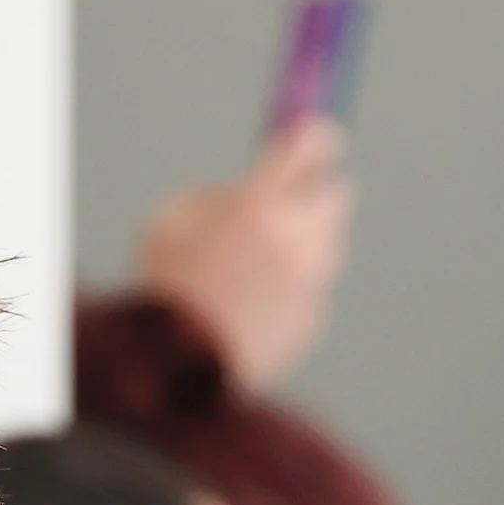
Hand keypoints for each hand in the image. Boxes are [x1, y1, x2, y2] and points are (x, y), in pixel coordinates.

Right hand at [133, 115, 354, 393]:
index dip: (314, 137)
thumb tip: (233, 198)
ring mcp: (311, 281)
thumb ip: (209, 198)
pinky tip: (256, 302)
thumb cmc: (166, 288)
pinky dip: (293, 289)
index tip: (315, 137)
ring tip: (262, 260)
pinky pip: (312, 290)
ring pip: (328, 245)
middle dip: (314, 192)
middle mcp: (299, 237)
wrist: (177, 367)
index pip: (312, 146)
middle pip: (336, 193)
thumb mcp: (168, 221)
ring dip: (306, 242)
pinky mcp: (312, 319)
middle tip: (290, 200)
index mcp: (263, 202)